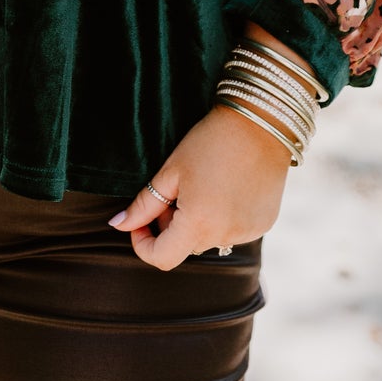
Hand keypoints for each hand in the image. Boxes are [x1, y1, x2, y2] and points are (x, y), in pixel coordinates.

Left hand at [109, 103, 291, 271]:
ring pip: (209, 238)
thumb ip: (144, 205)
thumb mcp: (171, 172)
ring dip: (198, 223)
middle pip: (185, 247)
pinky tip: (227, 188)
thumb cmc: (210, 142)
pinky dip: (222, 218)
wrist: (262, 122)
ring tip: (204, 186)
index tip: (141, 222)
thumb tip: (117, 225)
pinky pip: (233, 231)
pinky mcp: (264, 224)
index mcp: (198, 224)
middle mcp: (225, 235)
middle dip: (171, 227)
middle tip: (175, 192)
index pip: (161, 258)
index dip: (143, 244)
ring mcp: (248, 232)